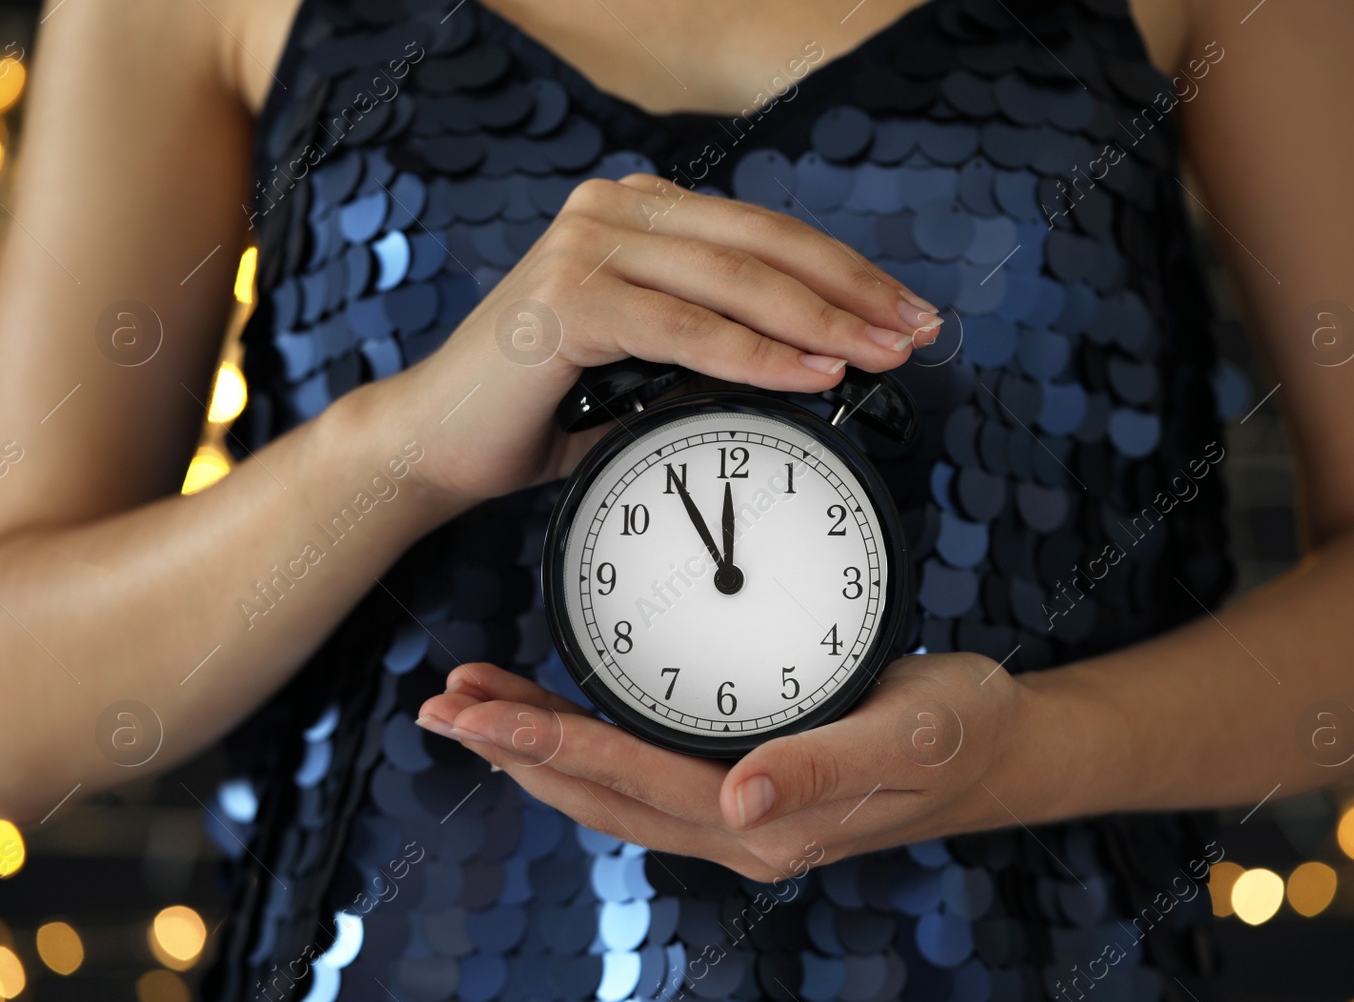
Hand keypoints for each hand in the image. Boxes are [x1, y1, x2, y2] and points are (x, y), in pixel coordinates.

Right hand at [359, 174, 941, 507]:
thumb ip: (711, 342)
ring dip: (823, 321)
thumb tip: (819, 360)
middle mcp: (613, 208)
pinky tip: (813, 373)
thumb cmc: (543, 405)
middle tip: (915, 332)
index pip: (764, 232)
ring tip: (881, 355)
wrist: (438, 441)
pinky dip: (758, 355)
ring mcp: (587, 244)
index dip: (845, 270)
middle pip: (765, 243)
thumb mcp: (644, 360)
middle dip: (853, 290)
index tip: (905, 311)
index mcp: (637, 210)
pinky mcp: (568, 297)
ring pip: (736, 279)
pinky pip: (687, 328)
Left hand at [415, 653, 1043, 880]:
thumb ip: (826, 769)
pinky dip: (587, 743)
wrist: (1005, 748)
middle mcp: (742, 828)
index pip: (632, 778)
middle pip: (601, 791)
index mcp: (769, 821)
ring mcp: (741, 813)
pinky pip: (645, 772)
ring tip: (478, 705)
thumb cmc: (964, 733)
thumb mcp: (909, 737)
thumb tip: (741, 802)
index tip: (479, 711)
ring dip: (539, 748)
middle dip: (515, 749)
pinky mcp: (747, 787)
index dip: (548, 742)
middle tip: (443, 705)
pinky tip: (561, 717)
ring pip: (614, 787)